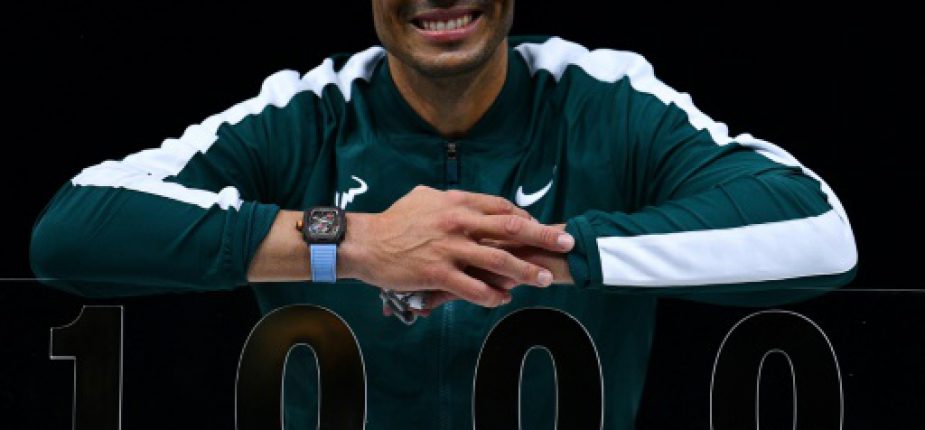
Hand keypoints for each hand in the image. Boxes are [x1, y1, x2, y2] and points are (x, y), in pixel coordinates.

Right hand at [340, 185, 574, 308]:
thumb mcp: (424, 197)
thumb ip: (451, 199)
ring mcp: (450, 249)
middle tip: (565, 244)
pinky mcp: (439, 273)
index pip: (502, 207)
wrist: (365, 242)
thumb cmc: (394, 220)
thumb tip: (468, 201)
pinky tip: (505, 298)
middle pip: (511, 228)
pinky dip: (493, 295)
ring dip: (526, 271)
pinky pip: (474, 288)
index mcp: (457, 202)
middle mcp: (458, 223)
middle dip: (542, 237)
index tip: (541, 226)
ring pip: (499, 260)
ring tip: (544, 280)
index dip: (525, 218)